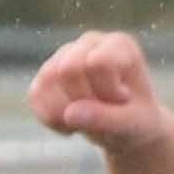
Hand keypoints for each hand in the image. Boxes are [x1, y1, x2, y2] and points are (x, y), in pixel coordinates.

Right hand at [28, 30, 173, 154]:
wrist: (126, 130)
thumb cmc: (137, 121)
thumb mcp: (133, 125)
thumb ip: (107, 118)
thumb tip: (69, 114)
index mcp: (119, 45)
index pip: (98, 64)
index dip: (107, 91)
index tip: (124, 98)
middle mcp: (89, 43)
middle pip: (68, 70)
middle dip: (85, 101)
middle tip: (106, 111)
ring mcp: (64, 56)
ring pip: (47, 82)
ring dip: (68, 113)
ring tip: (92, 119)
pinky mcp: (46, 75)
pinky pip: (35, 96)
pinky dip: (52, 118)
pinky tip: (73, 125)